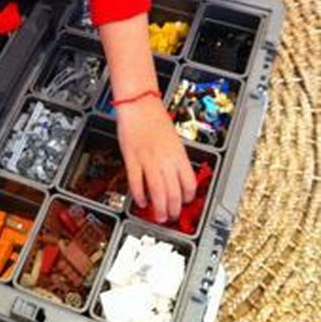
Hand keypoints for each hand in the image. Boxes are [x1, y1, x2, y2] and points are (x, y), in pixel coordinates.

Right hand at [115, 95, 195, 222]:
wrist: (139, 104)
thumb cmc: (154, 118)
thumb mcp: (172, 139)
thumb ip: (174, 158)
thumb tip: (175, 176)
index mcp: (178, 154)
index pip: (189, 183)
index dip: (188, 198)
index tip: (184, 203)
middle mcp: (165, 159)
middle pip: (174, 192)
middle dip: (173, 209)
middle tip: (171, 217)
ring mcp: (148, 160)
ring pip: (157, 191)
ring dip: (159, 208)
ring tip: (158, 216)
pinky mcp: (132, 158)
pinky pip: (137, 182)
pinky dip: (139, 195)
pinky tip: (141, 201)